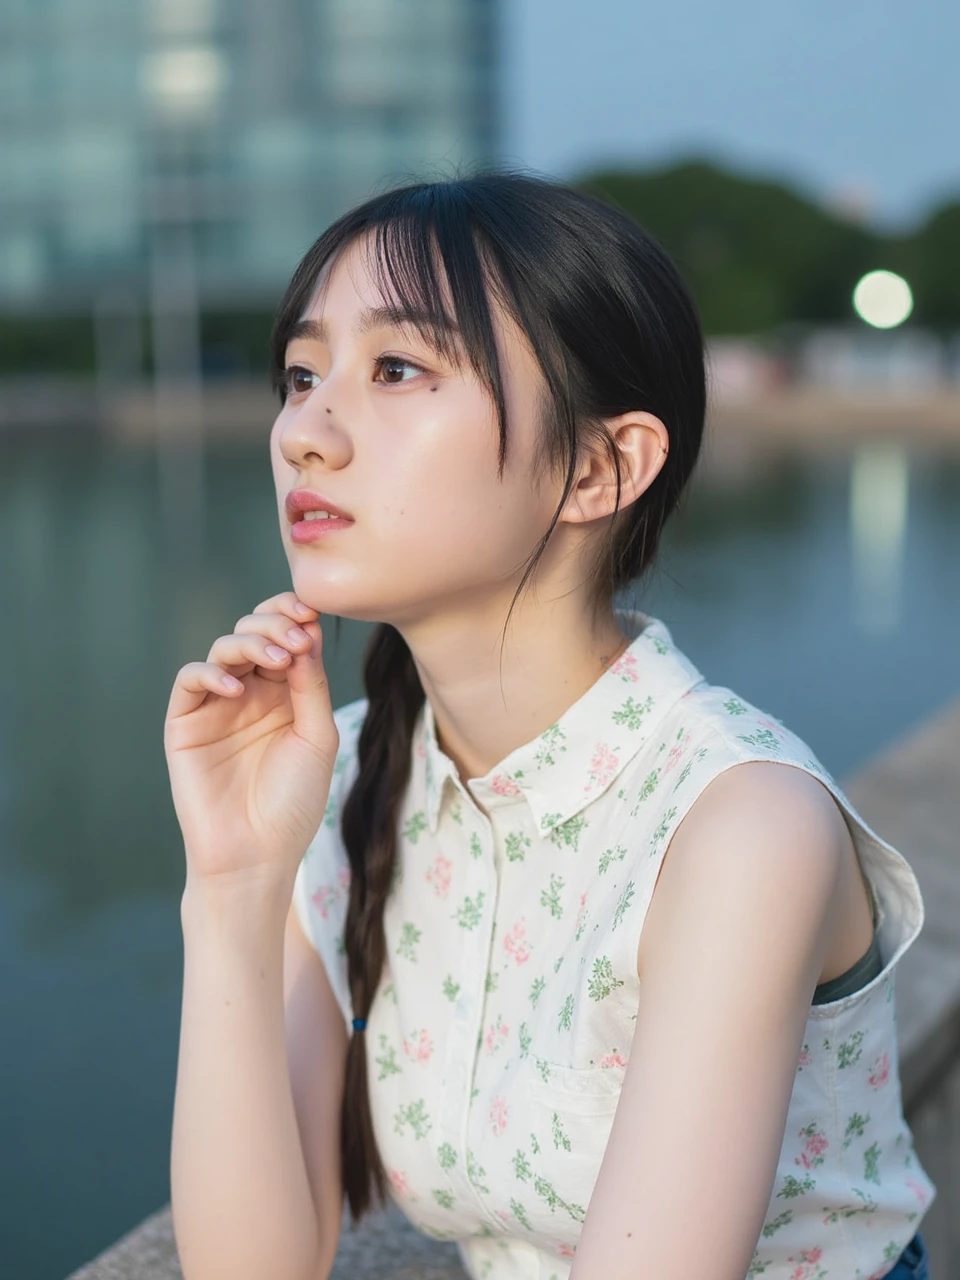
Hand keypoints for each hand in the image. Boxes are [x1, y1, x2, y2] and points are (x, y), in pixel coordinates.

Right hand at [164, 591, 338, 888]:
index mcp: (286, 693)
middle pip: (255, 633)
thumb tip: (306, 634)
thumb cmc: (293, 802)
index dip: (294, 618)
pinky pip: (190, 681)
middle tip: (296, 636)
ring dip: (251, 643)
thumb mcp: (316, 738)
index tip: (312, 616)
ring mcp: (217, 706)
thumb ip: (311, 685)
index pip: (286, 637)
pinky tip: (237, 687)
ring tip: (277, 659)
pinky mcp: (185, 724)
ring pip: (224, 649)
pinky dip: (211, 673)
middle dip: (276, 624)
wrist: (257, 855)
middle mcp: (251, 693)